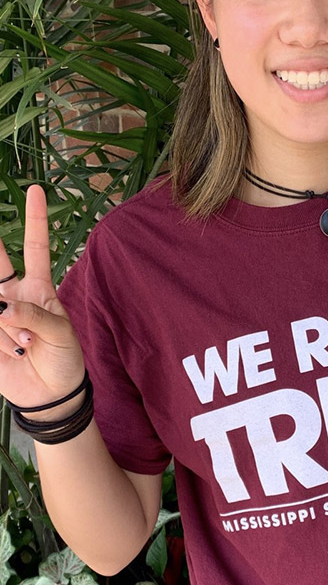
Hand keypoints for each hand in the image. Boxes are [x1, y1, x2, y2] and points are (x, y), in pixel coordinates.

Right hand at [0, 185, 84, 414]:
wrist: (50, 395)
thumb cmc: (64, 358)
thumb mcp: (61, 334)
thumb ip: (35, 317)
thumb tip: (3, 310)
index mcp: (39, 288)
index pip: (35, 246)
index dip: (35, 219)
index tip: (36, 190)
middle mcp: (14, 295)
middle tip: (7, 281)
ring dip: (10, 332)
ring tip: (22, 347)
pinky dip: (2, 341)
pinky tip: (11, 351)